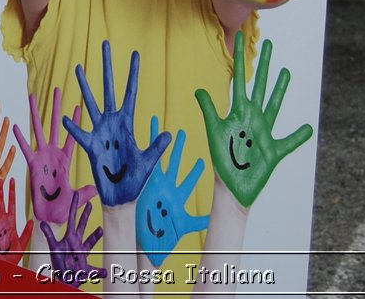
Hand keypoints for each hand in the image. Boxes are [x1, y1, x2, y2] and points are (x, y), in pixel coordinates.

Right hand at [0, 175, 32, 262]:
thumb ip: (27, 231)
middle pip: (1, 202)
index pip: (11, 202)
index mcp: (12, 220)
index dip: (12, 192)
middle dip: (0, 191)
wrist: (6, 262)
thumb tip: (31, 221)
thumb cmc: (14, 253)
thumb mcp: (23, 242)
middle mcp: (3, 220)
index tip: (12, 181)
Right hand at [13, 87, 95, 225]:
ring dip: (35, 113)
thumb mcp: (80, 196)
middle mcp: (54, 154)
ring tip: (32, 96)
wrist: (50, 217)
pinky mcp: (32, 164)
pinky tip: (16, 125)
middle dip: (57, 107)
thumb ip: (87, 191)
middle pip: (55, 125)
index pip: (73, 136)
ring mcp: (43, 157)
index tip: (80, 105)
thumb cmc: (65, 206)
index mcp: (67, 159)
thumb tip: (99, 188)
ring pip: (39, 130)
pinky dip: (21, 138)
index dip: (76, 122)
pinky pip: (26, 149)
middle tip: (58, 89)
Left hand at [37, 192, 103, 287]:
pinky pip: (95, 269)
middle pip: (82, 226)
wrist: (63, 279)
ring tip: (100, 229)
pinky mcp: (87, 266)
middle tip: (90, 203)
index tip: (76, 194)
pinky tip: (105, 272)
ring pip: (90, 242)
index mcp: (70, 237)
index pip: (72, 219)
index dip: (74, 206)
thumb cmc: (58, 264)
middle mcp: (76, 243)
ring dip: (95, 236)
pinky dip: (100, 271)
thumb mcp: (54, 248)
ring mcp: (82, 253)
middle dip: (85, 215)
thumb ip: (49, 235)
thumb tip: (42, 222)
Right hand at [62, 41, 170, 206]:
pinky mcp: (91, 146)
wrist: (122, 196)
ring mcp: (100, 133)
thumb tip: (168, 134)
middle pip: (109, 90)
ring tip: (80, 67)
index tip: (134, 54)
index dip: (132, 74)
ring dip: (86, 86)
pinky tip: (68, 118)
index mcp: (128, 124)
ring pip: (91, 104)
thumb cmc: (136, 179)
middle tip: (105, 45)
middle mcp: (113, 123)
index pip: (131, 93)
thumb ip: (156, 148)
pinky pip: (80, 134)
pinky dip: (75, 127)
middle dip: (108, 68)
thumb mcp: (148, 162)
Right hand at [135, 117, 209, 266]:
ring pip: (160, 158)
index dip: (195, 171)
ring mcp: (156, 182)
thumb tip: (217, 218)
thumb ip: (202, 220)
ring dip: (161, 142)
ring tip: (164, 127)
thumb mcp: (187, 224)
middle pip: (174, 163)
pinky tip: (151, 135)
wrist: (148, 239)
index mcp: (177, 196)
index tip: (202, 161)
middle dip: (178, 148)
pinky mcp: (147, 181)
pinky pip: (149, 161)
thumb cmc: (165, 234)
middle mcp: (166, 186)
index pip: (189, 180)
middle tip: (182, 133)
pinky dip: (150, 148)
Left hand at [194, 29, 312, 208]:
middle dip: (264, 64)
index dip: (241, 59)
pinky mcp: (274, 150)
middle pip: (260, 85)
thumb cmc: (222, 161)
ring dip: (280, 89)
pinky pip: (289, 141)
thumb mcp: (215, 134)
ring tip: (285, 71)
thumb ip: (210, 111)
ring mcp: (264, 132)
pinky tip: (307, 126)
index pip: (241, 79)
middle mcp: (252, 117)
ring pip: (274, 105)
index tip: (239, 38)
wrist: (232, 187)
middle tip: (269, 43)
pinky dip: (298, 136)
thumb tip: (199, 90)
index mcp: (238, 112)